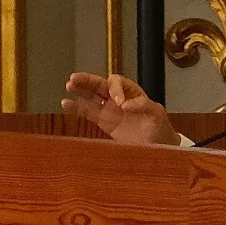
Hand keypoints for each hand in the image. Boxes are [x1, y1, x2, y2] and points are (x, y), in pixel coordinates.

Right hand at [61, 72, 180, 146]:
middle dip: (88, 81)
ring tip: (69, 86)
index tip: (119, 103)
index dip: (115, 89)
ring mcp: (110, 109)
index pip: (117, 82)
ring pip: (91, 96)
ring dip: (80, 90)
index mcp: (132, 92)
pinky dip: (76, 108)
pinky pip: (88, 112)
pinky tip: (65, 104)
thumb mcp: (156, 114)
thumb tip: (124, 105)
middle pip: (100, 84)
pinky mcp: (103, 122)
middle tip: (75, 78)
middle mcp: (118, 98)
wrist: (158, 146)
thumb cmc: (160, 128)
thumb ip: (143, 106)